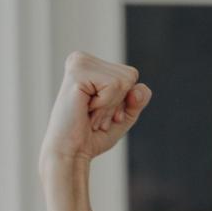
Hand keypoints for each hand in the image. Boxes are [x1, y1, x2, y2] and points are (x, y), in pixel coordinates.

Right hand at [39, 50, 151, 171]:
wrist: (71, 151)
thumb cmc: (94, 135)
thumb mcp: (124, 114)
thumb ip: (138, 99)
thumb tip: (139, 89)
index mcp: (92, 65)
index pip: (131, 75)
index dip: (124, 100)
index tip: (102, 112)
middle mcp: (83, 59)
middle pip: (130, 75)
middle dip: (118, 103)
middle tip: (95, 115)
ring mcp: (78, 63)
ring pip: (124, 80)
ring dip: (110, 106)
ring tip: (90, 113)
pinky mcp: (77, 73)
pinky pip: (114, 86)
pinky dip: (105, 105)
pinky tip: (86, 110)